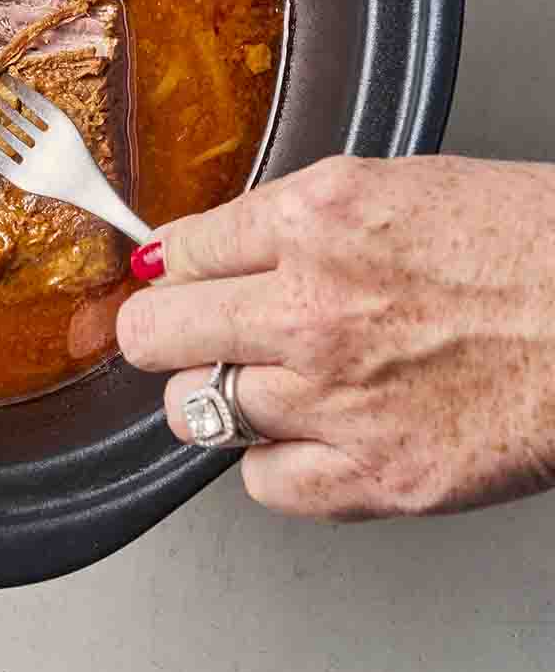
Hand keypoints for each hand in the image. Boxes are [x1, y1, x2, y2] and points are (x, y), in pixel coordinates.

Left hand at [118, 155, 554, 517]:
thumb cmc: (528, 245)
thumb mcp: (397, 188)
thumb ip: (294, 220)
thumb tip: (210, 248)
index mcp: (315, 218)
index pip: (177, 251)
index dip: (172, 268)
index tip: (172, 280)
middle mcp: (311, 307)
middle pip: (154, 334)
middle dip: (161, 331)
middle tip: (181, 333)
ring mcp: (338, 398)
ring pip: (193, 412)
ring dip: (216, 396)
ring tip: (264, 381)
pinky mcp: (378, 476)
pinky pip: (261, 484)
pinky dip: (272, 463)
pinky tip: (307, 434)